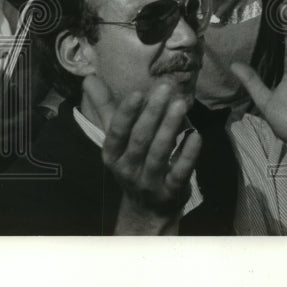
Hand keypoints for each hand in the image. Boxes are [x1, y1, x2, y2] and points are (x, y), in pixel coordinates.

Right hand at [86, 76, 200, 221]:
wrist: (147, 208)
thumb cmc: (132, 162)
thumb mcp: (117, 139)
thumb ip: (106, 108)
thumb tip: (89, 78)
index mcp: (112, 154)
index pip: (116, 133)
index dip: (126, 114)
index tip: (138, 92)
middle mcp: (127, 169)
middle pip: (140, 140)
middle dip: (152, 113)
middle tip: (166, 88)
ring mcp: (148, 182)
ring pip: (159, 153)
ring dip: (170, 127)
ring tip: (181, 104)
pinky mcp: (170, 191)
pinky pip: (179, 172)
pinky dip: (188, 154)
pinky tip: (196, 135)